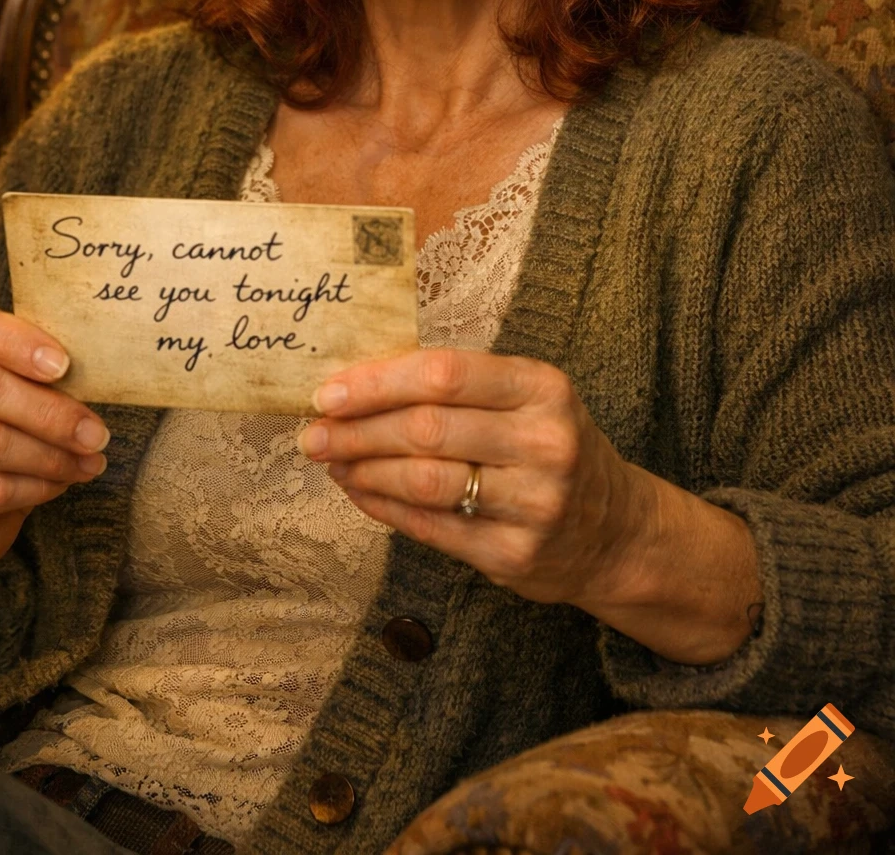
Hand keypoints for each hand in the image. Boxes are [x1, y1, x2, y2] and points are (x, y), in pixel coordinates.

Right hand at [0, 295, 108, 574]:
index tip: (64, 365)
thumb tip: (97, 373)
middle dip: (50, 411)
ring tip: (89, 460)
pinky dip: (36, 487)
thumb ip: (31, 366)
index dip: (15, 340)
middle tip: (96, 432)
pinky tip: (59, 482)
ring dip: (52, 455)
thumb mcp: (4, 381)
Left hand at [297, 349, 650, 607]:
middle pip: (427, 428)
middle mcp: (543, 443)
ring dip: (363, 469)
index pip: (445, 374)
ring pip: (424, 481)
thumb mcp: (526, 398)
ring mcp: (533, 504)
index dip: (378, 382)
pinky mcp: (514, 555)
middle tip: (312, 431)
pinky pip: (430, 528)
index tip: (328, 390)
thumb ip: (457, 386)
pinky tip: (357, 491)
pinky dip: (382, 507)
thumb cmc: (550, 446)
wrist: (616, 530)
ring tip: (329, 459)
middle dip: (357, 429)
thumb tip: (358, 382)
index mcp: (542, 388)